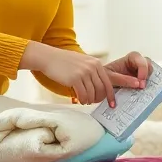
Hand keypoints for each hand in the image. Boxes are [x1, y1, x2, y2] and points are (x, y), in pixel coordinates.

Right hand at [22, 42, 140, 106]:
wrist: (48, 58)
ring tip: (87, 101)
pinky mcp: (75, 78)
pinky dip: (83, 100)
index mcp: (96, 63)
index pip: (108, 81)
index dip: (111, 95)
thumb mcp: (83, 62)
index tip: (113, 104)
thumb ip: (93, 71)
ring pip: (93, 93)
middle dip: (100, 99)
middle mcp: (92, 67)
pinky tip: (81, 101)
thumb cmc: (65, 61)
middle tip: (95, 103)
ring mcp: (84, 72)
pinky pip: (83, 94)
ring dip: (90, 100)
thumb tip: (100, 86)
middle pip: (102, 89)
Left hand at [105, 51, 152, 88]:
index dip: (142, 68)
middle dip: (147, 74)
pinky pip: (149, 82)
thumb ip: (123, 79)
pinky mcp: (141, 81)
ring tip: (142, 90)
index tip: (140, 81)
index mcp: (129, 59)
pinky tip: (144, 92)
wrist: (99, 86)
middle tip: (142, 87)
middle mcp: (136, 65)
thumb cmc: (103, 78)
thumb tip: (138, 83)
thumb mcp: (110, 78)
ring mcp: (139, 73)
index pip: (139, 59)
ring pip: (150, 73)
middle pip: (148, 64)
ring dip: (148, 81)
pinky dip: (148, 86)